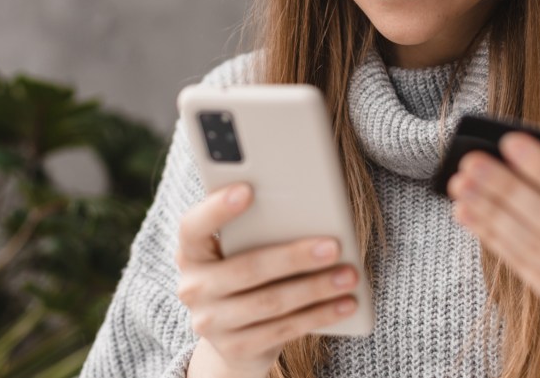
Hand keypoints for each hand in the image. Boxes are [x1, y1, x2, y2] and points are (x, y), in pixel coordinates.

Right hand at [177, 183, 360, 377]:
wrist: (233, 337)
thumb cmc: (245, 275)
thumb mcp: (239, 252)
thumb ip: (256, 231)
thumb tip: (308, 209)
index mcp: (190, 253)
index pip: (193, 227)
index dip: (217, 209)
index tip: (248, 190)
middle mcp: (193, 288)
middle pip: (247, 268)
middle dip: (294, 257)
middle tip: (334, 246)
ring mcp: (210, 322)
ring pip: (270, 302)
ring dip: (315, 288)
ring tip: (349, 276)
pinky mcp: (235, 348)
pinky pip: (283, 330)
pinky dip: (319, 316)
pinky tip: (345, 304)